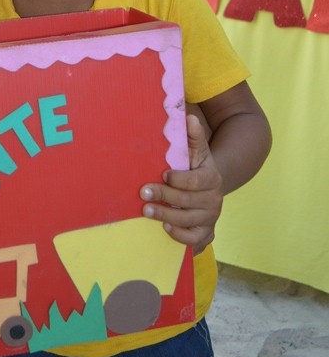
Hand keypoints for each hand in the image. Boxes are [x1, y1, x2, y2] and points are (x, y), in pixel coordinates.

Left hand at [139, 114, 222, 254]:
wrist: (210, 189)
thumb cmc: (197, 166)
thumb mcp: (198, 150)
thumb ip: (193, 135)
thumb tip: (189, 116)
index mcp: (212, 178)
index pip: (195, 181)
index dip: (178, 179)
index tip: (163, 173)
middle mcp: (214, 200)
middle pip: (188, 201)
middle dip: (164, 196)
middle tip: (143, 193)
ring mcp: (211, 218)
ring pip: (188, 221)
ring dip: (166, 216)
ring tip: (146, 211)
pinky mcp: (206, 233)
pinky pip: (194, 239)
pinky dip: (180, 235)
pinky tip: (165, 227)